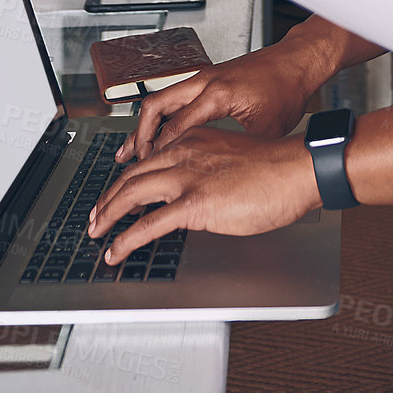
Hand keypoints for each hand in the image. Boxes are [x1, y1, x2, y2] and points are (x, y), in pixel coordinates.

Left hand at [90, 127, 320, 261]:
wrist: (295, 169)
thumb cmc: (275, 168)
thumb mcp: (230, 161)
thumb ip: (206, 172)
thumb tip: (194, 195)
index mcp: (193, 142)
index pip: (148, 160)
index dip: (126, 180)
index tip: (115, 195)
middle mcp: (184, 154)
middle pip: (132, 176)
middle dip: (108, 198)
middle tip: (96, 216)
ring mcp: (187, 178)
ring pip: (131, 194)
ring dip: (108, 216)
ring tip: (97, 232)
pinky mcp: (194, 203)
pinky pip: (148, 225)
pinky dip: (126, 240)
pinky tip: (116, 251)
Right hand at [117, 44, 314, 163]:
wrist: (298, 61)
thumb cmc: (287, 88)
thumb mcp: (267, 128)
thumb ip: (239, 151)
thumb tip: (221, 179)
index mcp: (217, 93)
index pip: (175, 126)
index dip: (158, 154)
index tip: (148, 175)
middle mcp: (205, 81)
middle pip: (156, 106)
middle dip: (139, 136)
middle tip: (129, 161)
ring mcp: (205, 78)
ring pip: (163, 100)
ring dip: (147, 125)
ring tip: (132, 151)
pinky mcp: (210, 79)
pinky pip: (175, 98)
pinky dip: (163, 118)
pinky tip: (161, 134)